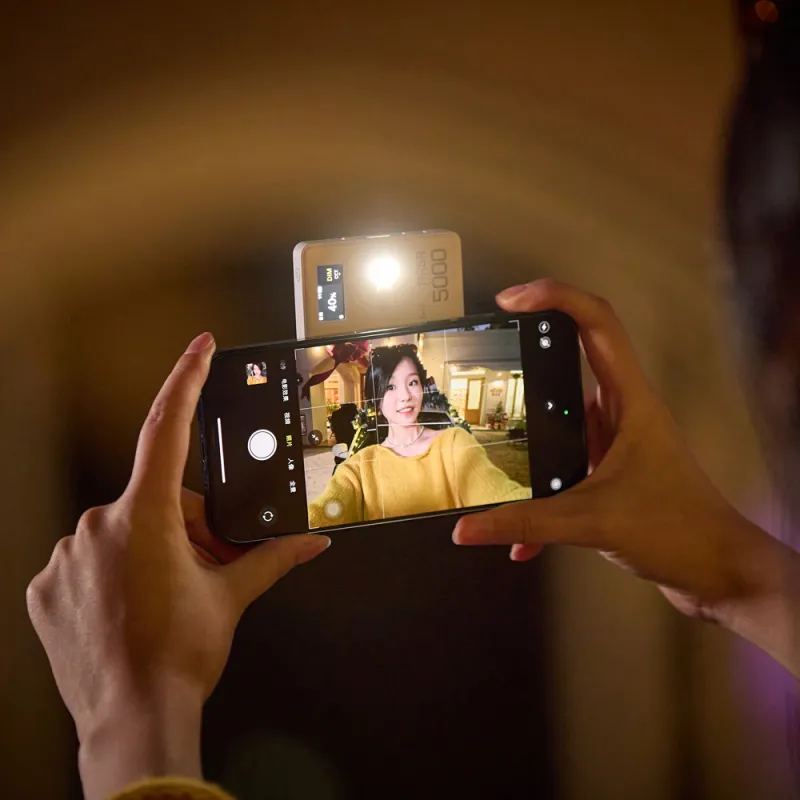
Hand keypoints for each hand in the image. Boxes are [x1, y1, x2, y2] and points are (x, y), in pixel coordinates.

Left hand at [26, 332, 329, 799]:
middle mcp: (98, 526)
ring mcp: (67, 556)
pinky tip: (130, 605)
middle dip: (186, 524)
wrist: (131, 719)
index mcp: (146, 518)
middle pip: (156, 499)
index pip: (166, 430)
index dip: (185, 382)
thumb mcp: (230, 597)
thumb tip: (312, 543)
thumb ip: (272, 558)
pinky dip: (112, 572)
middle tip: (205, 564)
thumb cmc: (177, 657)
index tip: (197, 348)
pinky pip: (86, 559)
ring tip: (168, 594)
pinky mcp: (47, 586)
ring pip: (121, 529)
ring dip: (149, 549)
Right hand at [453, 280, 799, 674]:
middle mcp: (623, 412)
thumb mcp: (591, 521)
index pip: (596, 324)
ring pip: (566, 414)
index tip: (510, 300)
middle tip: (488, 356)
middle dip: (530, 354)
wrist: (719, 572)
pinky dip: (542, 491)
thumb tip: (468, 529)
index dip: (554, 298)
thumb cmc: (678, 531)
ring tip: (492, 433)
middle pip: (576, 357)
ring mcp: (617, 441)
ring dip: (532, 426)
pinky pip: (566, 464)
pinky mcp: (611, 471)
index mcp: (630, 401)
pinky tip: (522, 535)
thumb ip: (526, 524)